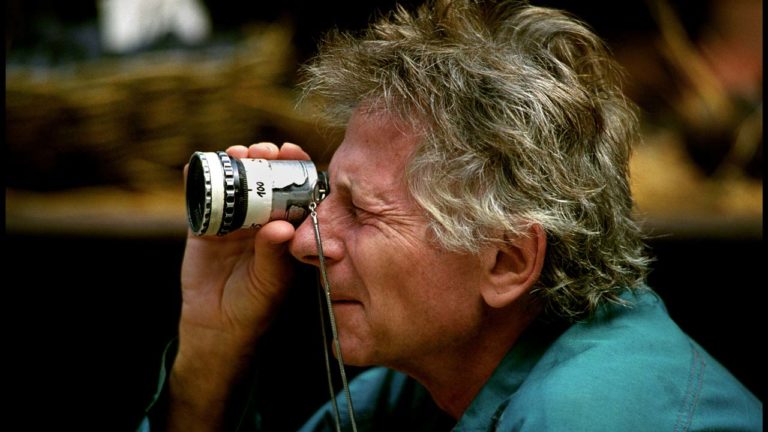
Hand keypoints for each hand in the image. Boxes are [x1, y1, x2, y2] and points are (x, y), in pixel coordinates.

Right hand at [168, 142, 310, 428]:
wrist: (217, 326)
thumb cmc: (255, 306)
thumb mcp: (270, 283)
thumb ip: (275, 255)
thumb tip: (280, 226)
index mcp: (287, 228)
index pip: (296, 189)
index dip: (295, 167)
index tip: (292, 151)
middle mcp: (263, 218)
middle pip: (266, 178)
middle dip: (264, 159)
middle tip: (262, 150)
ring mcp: (234, 220)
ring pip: (236, 182)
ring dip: (234, 163)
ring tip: (235, 154)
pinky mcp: (205, 226)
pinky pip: (202, 199)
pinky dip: (197, 180)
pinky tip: (196, 167)